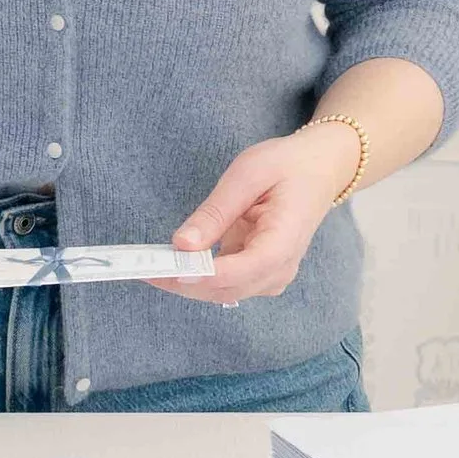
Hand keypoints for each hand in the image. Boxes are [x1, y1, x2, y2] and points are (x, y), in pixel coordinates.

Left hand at [155, 126, 351, 304]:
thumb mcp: (248, 174)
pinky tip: (173, 262)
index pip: (239, 273)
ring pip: (222, 292)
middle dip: (182, 282)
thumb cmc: (286, 166)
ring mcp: (272, 276)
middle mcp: (280, 269)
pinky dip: (198, 276)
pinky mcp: (260, 273)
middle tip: (140, 266)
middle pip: (225, 289)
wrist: (319, 169)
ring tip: (149, 264)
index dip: (200, 276)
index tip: (166, 268)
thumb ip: (216, 212)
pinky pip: (225, 283)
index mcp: (283, 243)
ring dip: (186, 282)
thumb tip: (181, 245)